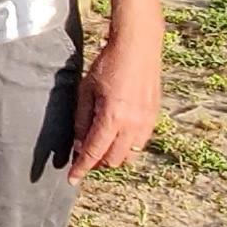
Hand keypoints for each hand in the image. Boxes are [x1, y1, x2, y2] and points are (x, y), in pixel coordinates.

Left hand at [69, 30, 161, 180]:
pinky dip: (126, 146)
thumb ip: (82, 120)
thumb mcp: (85, 91)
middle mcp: (132, 124)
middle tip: (83, 157)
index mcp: (112, 117)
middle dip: (97, 163)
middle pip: (113, 160)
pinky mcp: (154, 118)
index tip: (72, 179)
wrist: (138, 48)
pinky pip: (139, 143)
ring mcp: (146, 122)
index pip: (94, 152)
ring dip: (113, 157)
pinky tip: (115, 136)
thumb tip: (78, 145)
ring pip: (129, 155)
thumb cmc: (108, 65)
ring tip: (99, 147)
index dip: (82, 168)